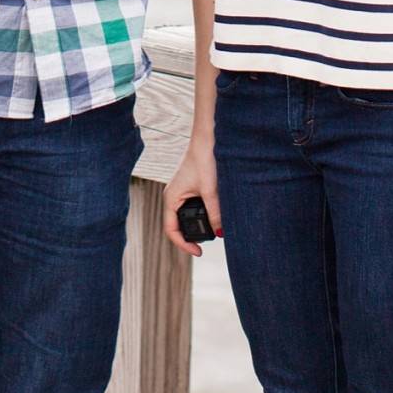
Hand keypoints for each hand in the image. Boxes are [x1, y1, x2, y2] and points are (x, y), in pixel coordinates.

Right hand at [162, 140, 221, 257]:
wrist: (207, 140)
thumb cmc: (204, 162)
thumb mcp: (211, 192)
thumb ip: (215, 214)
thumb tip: (221, 234)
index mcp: (171, 198)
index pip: (170, 230)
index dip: (183, 244)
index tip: (199, 252)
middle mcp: (172, 196)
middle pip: (177, 224)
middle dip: (191, 235)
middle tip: (209, 242)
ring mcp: (180, 191)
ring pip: (185, 215)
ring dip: (197, 224)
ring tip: (213, 230)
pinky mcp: (188, 187)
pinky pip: (190, 206)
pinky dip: (200, 214)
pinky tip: (212, 215)